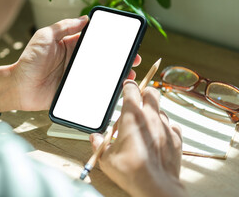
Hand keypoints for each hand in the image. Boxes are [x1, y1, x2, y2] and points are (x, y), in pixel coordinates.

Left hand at [11, 16, 140, 110]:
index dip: (110, 41)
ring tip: (128, 75)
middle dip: (118, 59)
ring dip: (115, 75)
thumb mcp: (45, 36)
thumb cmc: (28, 60)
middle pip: (101, 59)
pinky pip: (91, 91)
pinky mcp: (73, 92)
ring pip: (100, 75)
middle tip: (133, 59)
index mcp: (70, 46)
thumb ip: (63, 26)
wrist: (18, 86)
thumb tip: (85, 18)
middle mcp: (75, 61)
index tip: (124, 41)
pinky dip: (103, 91)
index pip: (94, 41)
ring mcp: (75, 77)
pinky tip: (114, 90)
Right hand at [90, 80, 185, 196]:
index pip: (132, 90)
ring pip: (161, 110)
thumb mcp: (106, 158)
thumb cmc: (131, 171)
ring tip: (144, 126)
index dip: (129, 86)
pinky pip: (171, 125)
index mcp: (132, 116)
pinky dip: (164, 128)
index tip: (127, 86)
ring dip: (153, 113)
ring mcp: (166, 127)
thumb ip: (100, 144)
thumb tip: (95, 138)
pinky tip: (157, 137)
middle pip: (152, 92)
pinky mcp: (176, 138)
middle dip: (145, 93)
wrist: (155, 187)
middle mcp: (151, 117)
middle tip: (138, 101)